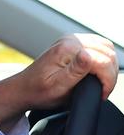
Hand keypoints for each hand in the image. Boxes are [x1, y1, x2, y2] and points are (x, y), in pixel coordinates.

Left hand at [0, 33, 117, 131]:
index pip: (104, 61)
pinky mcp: (73, 44)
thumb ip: (76, 71)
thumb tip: (88, 55)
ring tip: (100, 84)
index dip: (107, 81)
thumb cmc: (39, 91)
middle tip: (102, 90)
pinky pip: (99, 48)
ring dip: (109, 67)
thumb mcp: (58, 86)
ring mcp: (71, 40)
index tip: (101, 94)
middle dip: (110, 74)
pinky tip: (98, 74)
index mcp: (67, 49)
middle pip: (108, 53)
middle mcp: (70, 40)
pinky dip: (104, 61)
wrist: (24, 88)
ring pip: (106, 48)